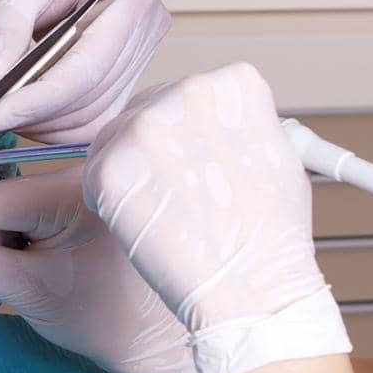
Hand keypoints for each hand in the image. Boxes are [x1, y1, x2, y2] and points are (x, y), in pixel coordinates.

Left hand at [0, 0, 170, 137]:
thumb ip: (3, 32)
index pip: (87, 66)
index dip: (40, 98)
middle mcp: (146, 26)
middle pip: (90, 94)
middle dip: (34, 112)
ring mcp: (140, 49)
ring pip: (93, 111)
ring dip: (43, 120)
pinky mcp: (124, 67)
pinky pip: (95, 110)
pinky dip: (57, 119)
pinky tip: (23, 109)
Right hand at [0, 168, 215, 372]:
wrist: (164, 342)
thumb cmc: (107, 322)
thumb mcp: (31, 295)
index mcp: (78, 196)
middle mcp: (88, 176)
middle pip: (1, 193)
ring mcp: (92, 183)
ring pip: (15, 198)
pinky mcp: (91, 195)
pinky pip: (36, 202)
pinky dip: (15, 231)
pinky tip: (17, 261)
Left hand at [83, 64, 347, 372]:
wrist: (253, 289)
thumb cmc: (270, 234)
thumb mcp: (277, 152)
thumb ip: (238, 122)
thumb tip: (211, 117)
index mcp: (235, 83)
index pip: (190, 92)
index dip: (189, 134)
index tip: (201, 165)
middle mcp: (188, 92)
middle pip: (148, 109)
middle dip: (154, 150)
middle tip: (177, 196)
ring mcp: (146, 127)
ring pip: (117, 138)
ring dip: (130, 172)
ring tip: (166, 212)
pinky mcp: (110, 166)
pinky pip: (94, 172)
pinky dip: (108, 198)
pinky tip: (142, 223)